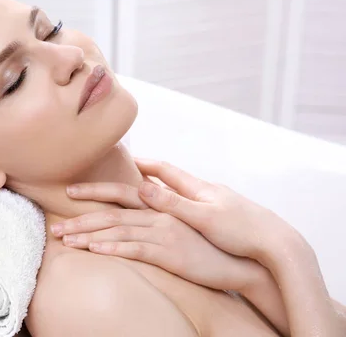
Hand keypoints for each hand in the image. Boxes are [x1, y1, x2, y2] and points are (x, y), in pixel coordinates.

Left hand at [52, 206, 264, 291]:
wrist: (237, 259)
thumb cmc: (203, 242)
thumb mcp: (178, 223)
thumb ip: (154, 213)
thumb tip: (132, 208)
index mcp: (158, 204)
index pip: (119, 192)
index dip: (93, 191)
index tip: (68, 192)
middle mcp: (158, 214)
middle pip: (111, 211)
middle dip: (80, 218)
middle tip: (55, 226)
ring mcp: (164, 232)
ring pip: (118, 229)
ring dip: (88, 235)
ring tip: (65, 240)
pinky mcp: (170, 252)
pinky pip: (136, 248)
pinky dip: (113, 248)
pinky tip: (94, 251)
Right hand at [127, 160, 308, 262]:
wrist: (278, 244)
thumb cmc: (242, 232)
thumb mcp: (203, 218)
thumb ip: (173, 204)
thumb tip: (142, 186)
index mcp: (199, 189)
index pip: (164, 169)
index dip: (143, 163)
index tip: (124, 158)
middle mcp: (206, 191)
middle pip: (172, 177)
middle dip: (149, 173)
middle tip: (129, 170)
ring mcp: (215, 202)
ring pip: (182, 191)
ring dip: (162, 188)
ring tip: (147, 189)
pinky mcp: (222, 215)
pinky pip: (191, 204)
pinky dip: (175, 202)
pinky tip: (176, 211)